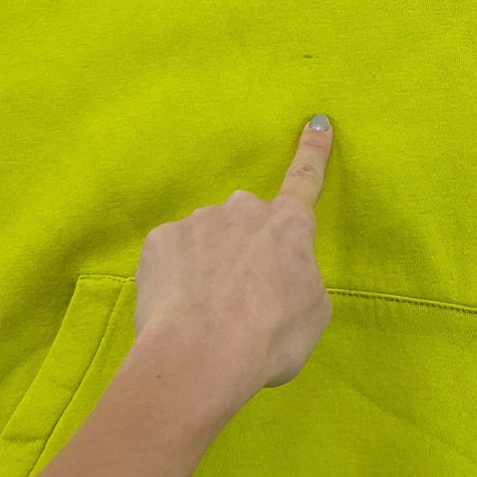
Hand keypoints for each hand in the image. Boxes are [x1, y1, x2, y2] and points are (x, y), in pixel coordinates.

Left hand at [130, 114, 335, 407]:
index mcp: (289, 225)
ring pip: (206, 239)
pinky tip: (177, 308)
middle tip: (240, 296)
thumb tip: (281, 276)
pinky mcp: (160, 240)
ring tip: (205, 314)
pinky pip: (171, 255)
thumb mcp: (313, 312)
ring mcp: (199, 220)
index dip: (313, 151)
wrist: (203, 353)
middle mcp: (244, 209)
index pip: (306, 179)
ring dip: (207, 266)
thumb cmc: (271, 336)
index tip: (316, 123)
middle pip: (246, 220)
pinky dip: (175, 278)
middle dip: (243, 247)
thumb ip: (299, 278)